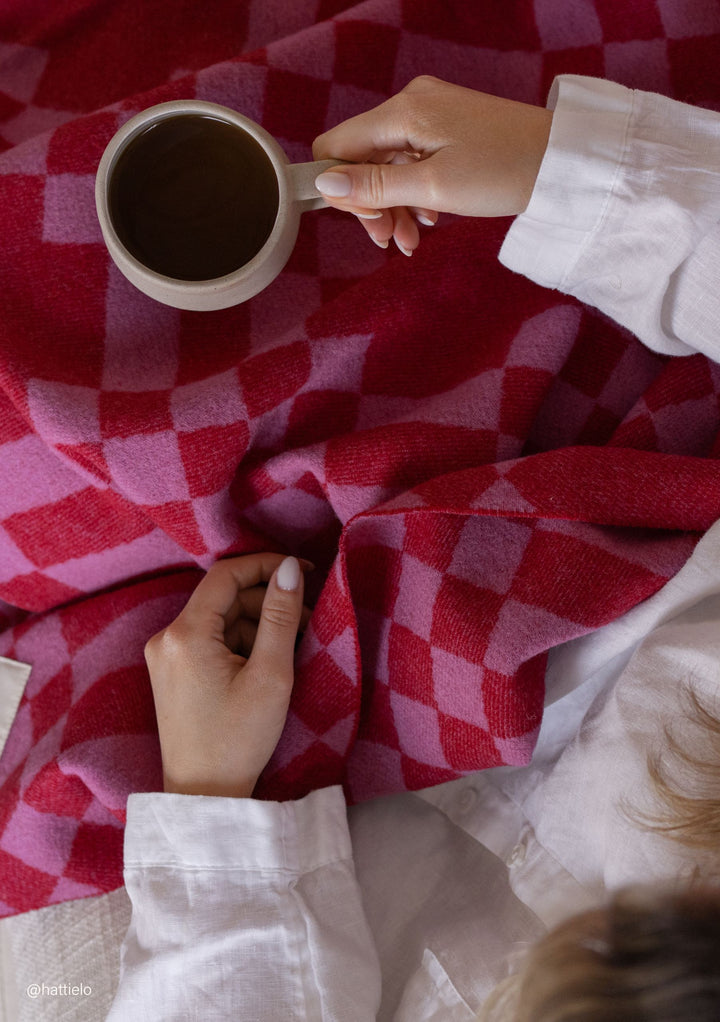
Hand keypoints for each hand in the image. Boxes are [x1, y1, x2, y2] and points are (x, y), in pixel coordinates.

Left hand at [144, 553, 310, 797]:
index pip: (226, 575)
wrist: (203, 795)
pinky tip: (266, 664)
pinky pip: (210, 640)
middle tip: (307, 622)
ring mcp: (165, 656)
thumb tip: (291, 568)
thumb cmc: (239, 739)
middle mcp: (166, 638)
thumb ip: (280, 616)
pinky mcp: (172, 673)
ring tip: (290, 649)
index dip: (267, 565)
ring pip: (220, 619)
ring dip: (257, 625)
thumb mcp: (270, 675)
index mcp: (185, 634)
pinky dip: (241, 643)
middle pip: (224, 598)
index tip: (304, 573)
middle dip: (267, 603)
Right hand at [312, 75, 552, 255]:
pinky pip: (413, 163)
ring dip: (394, 208)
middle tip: (391, 242)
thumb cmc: (502, 171)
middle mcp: (412, 104)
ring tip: (412, 242)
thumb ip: (375, 187)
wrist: (561, 161)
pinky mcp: (448, 128)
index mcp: (403, 112)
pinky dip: (415, 195)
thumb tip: (323, 184)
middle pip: (363, 159)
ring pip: (389, 167)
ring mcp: (431, 115)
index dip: (340, 187)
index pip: (338, 145)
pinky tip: (429, 222)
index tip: (367, 220)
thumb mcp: (433, 187)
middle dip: (371, 205)